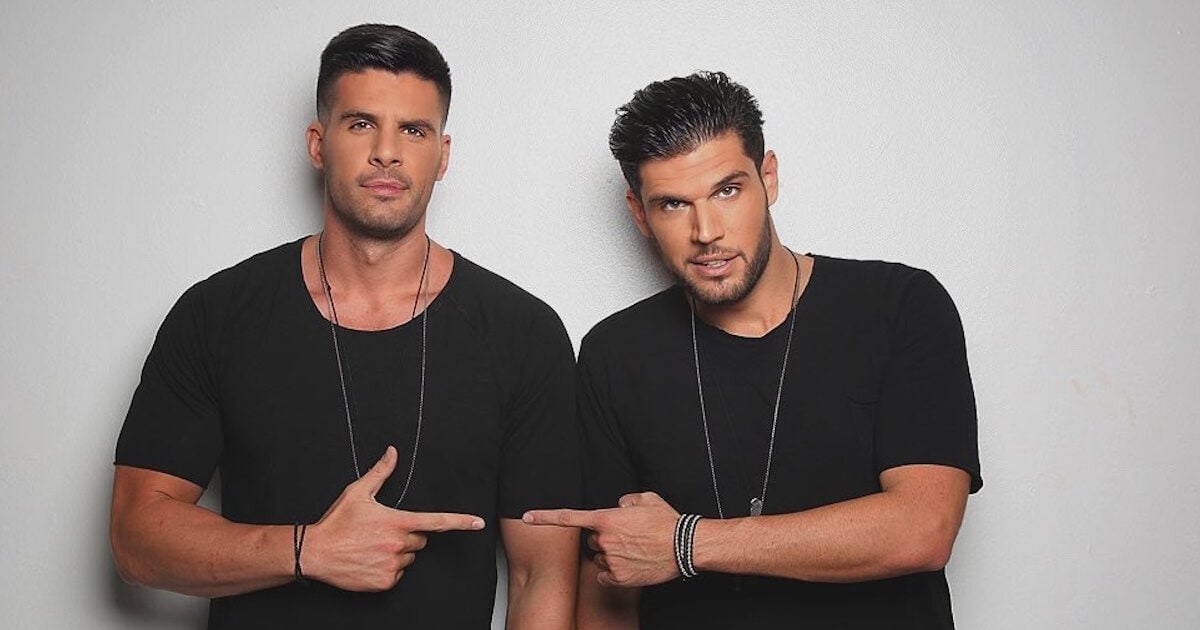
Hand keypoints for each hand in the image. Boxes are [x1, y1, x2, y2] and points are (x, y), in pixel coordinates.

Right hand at [305, 446, 485, 590]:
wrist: (316, 553)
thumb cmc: (337, 522)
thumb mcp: (357, 493)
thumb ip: (380, 472)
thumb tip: (393, 452)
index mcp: (397, 522)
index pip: (437, 521)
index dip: (460, 521)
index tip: (478, 523)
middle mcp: (398, 544)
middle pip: (420, 540)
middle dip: (407, 535)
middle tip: (383, 532)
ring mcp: (393, 565)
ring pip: (409, 557)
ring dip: (397, 552)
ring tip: (373, 546)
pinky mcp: (385, 582)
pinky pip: (398, 574)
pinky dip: (388, 569)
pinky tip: (370, 561)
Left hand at [523, 491, 679, 586]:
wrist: (685, 545)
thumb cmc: (667, 521)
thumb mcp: (646, 498)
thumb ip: (625, 500)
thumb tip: (619, 507)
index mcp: (607, 519)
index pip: (569, 517)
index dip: (545, 517)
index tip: (527, 517)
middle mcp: (605, 540)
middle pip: (592, 540)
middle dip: (604, 538)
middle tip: (628, 537)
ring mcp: (611, 561)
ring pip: (600, 558)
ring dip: (611, 555)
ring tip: (635, 550)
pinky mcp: (619, 578)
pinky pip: (605, 575)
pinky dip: (614, 572)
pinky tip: (631, 565)